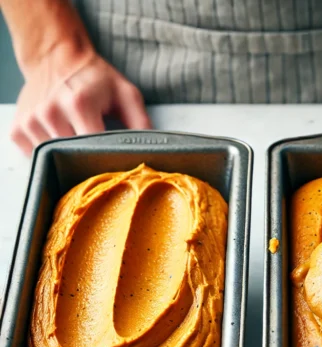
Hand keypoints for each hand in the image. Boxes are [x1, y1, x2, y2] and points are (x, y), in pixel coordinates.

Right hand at [11, 45, 151, 155]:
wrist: (57, 58)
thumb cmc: (96, 79)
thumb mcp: (126, 95)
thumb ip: (141, 123)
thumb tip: (152, 151)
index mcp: (80, 104)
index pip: (94, 148)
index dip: (106, 160)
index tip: (113, 162)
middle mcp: (51, 112)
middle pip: (74, 157)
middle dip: (88, 160)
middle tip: (96, 153)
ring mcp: (31, 122)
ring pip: (54, 160)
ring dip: (67, 156)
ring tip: (77, 140)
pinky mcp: (18, 129)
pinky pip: (35, 157)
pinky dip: (49, 154)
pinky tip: (59, 139)